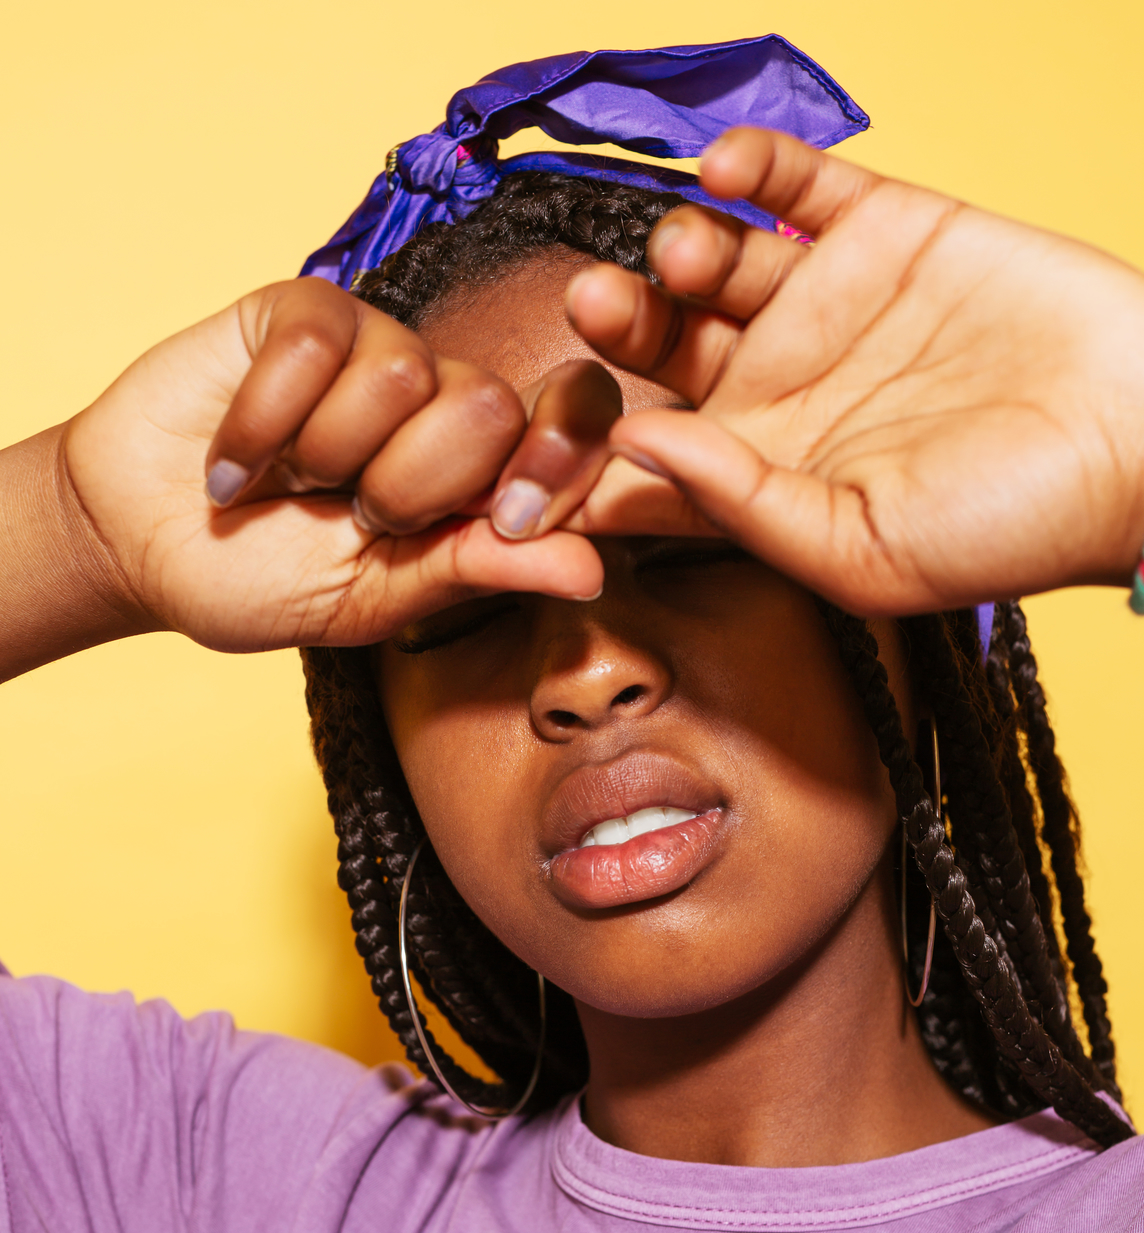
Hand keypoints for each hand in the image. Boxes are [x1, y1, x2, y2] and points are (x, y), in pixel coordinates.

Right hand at [57, 279, 619, 660]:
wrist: (139, 547)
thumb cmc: (262, 580)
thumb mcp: (375, 599)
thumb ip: (477, 571)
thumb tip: (593, 570)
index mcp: (480, 479)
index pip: (573, 431)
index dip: (558, 463)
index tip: (506, 518)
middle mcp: (442, 402)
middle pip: (489, 405)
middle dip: (410, 486)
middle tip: (352, 515)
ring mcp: (374, 348)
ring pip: (405, 373)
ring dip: (328, 456)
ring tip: (289, 481)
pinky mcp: (303, 312)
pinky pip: (317, 344)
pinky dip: (263, 423)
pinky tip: (235, 461)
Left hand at [566, 128, 1143, 615]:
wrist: (1142, 440)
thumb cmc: (1012, 526)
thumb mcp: (861, 549)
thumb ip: (743, 504)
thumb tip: (636, 448)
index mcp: (762, 479)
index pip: (644, 462)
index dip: (579, 454)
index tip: (527, 449)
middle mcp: (781, 390)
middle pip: (660, 351)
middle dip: (615, 331)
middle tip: (594, 308)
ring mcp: (829, 305)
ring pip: (713, 263)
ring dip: (676, 250)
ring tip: (683, 254)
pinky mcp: (883, 232)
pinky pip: (797, 186)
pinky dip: (753, 169)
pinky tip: (726, 174)